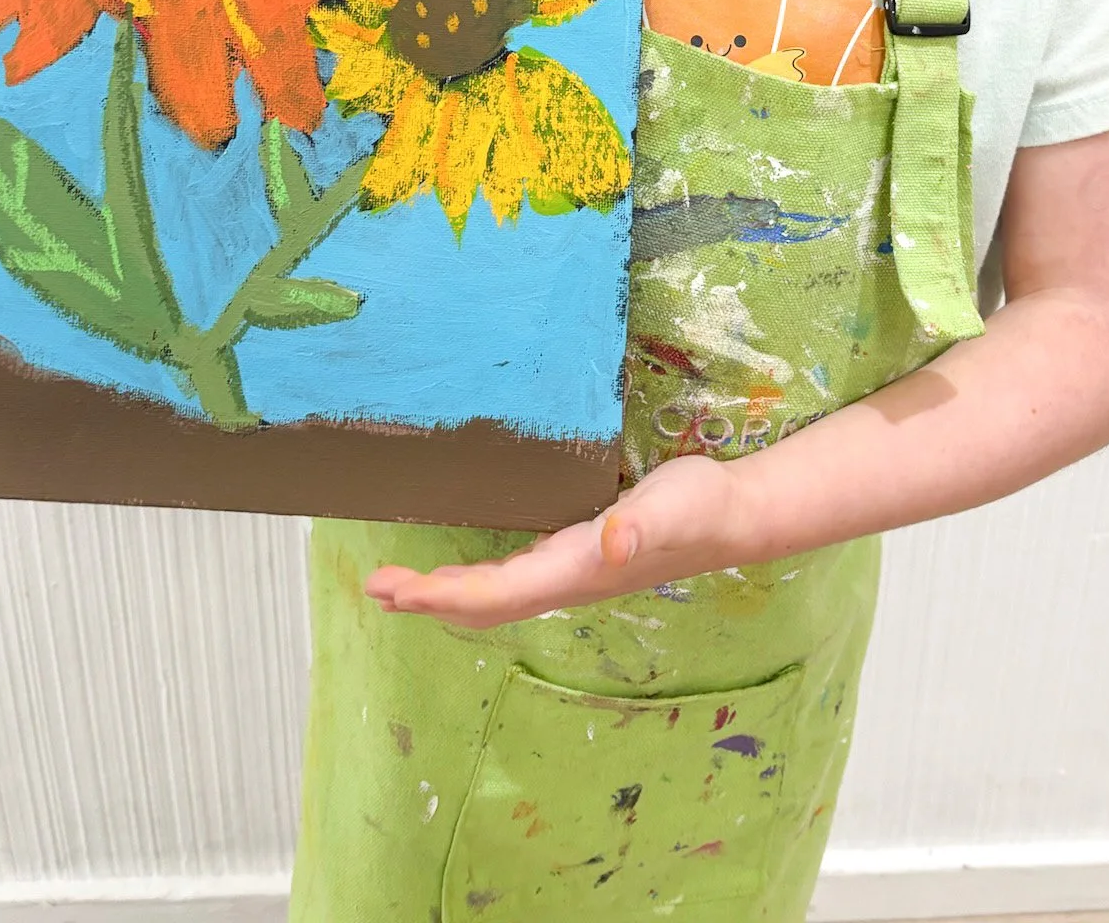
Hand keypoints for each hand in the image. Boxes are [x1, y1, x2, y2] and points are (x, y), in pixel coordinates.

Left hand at [364, 452, 747, 629]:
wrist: (733, 517)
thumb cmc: (700, 505)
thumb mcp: (672, 505)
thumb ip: (641, 526)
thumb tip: (610, 544)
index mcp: (577, 568)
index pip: (497, 593)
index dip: (443, 597)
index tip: (397, 591)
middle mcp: (566, 580)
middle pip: (485, 603)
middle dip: (428, 599)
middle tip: (376, 588)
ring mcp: (570, 573)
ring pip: (495, 596)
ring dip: (443, 594)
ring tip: (399, 586)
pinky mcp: (576, 557)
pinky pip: (511, 580)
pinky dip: (472, 581)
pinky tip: (459, 572)